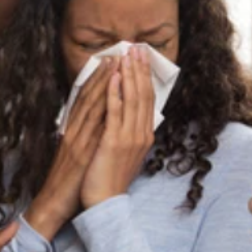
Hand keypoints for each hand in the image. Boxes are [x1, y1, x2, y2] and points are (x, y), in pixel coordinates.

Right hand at [25, 57, 117, 239]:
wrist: (54, 203)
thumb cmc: (67, 181)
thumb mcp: (74, 152)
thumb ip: (84, 136)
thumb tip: (99, 123)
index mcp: (72, 131)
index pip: (86, 99)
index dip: (97, 79)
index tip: (110, 62)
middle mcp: (73, 131)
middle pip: (88, 97)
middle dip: (103, 75)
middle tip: (117, 54)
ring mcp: (76, 140)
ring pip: (90, 106)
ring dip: (104, 84)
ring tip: (116, 66)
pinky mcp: (80, 152)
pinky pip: (93, 127)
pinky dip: (103, 110)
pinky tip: (113, 97)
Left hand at [81, 47, 154, 208]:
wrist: (104, 203)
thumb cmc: (109, 178)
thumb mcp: (125, 152)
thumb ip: (128, 132)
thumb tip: (129, 114)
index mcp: (144, 135)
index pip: (148, 100)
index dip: (145, 77)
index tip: (142, 58)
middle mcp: (140, 134)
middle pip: (144, 95)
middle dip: (140, 69)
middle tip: (137, 47)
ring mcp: (128, 137)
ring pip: (132, 99)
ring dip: (130, 74)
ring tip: (126, 54)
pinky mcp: (113, 141)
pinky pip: (115, 111)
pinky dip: (116, 92)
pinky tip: (114, 76)